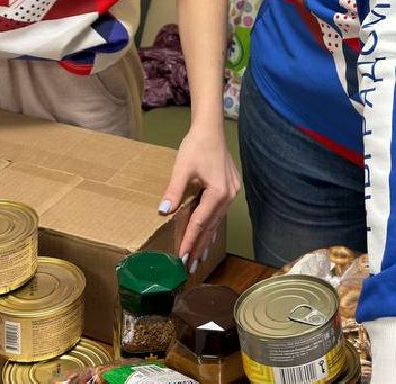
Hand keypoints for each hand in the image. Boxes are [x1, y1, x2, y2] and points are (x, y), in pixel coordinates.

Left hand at [158, 118, 241, 271]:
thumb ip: (173, 192)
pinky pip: (219, 212)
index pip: (201, 222)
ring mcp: (231, 192)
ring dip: (206, 238)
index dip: (190, 240)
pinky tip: (209, 235)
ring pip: (216, 220)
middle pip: (211, 226)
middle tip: (190, 267)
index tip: (183, 258)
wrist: (210, 129)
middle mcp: (228, 196)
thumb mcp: (181, 168)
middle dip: (199, 246)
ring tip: (199, 257)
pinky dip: (212, 225)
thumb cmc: (196, 146)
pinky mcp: (230, 188)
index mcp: (218, 192)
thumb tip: (163, 213)